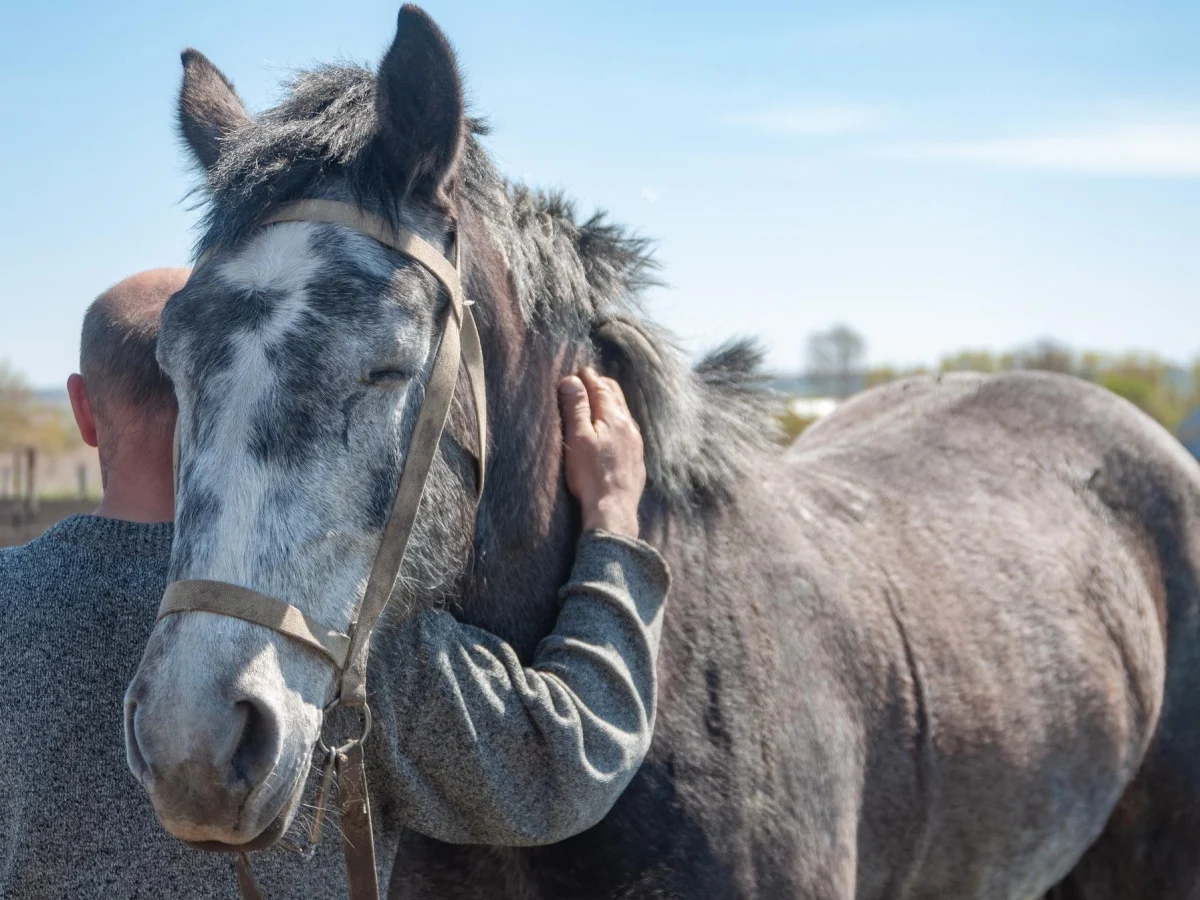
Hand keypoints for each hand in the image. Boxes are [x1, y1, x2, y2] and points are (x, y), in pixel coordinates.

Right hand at [558, 368, 645, 538]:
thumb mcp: (578, 438)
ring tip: (601, 401)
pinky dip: (618, 422)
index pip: (601, 388)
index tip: (580, 370)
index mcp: (613, 417)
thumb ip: (576, 407)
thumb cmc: (591, 475)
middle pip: (616, 397)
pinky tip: (614, 431)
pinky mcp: (637, 459)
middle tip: (590, 380)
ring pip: (624, 414)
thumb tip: (572, 380)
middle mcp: (629, 426)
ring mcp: (635, 443)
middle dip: (602, 385)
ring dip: (611, 403)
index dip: (589, 377)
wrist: (614, 509)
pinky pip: (628, 431)